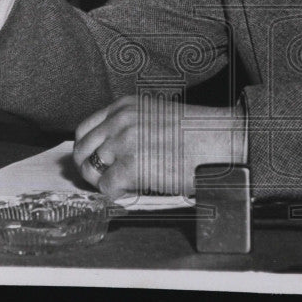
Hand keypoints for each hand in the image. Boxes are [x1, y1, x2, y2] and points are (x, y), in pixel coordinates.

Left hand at [72, 95, 244, 197]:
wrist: (220, 141)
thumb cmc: (196, 134)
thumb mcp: (155, 117)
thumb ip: (128, 128)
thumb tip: (106, 153)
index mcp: (125, 106)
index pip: (85, 129)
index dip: (88, 150)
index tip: (96, 163)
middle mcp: (120, 121)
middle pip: (82, 151)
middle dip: (90, 169)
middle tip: (106, 180)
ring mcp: (124, 142)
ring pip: (91, 171)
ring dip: (104, 182)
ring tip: (125, 185)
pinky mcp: (132, 166)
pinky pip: (107, 188)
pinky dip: (117, 195)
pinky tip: (134, 191)